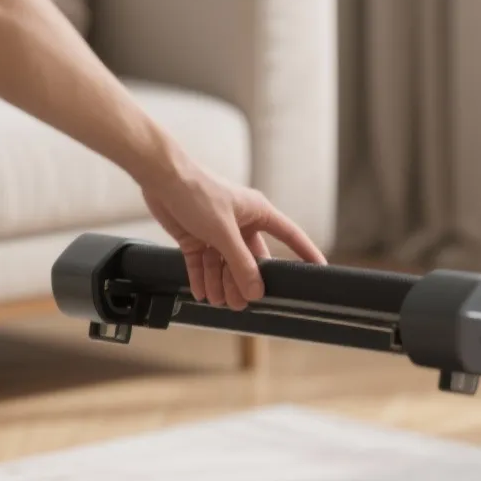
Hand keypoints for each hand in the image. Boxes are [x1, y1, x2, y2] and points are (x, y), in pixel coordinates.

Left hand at [141, 162, 326, 309]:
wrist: (161, 178)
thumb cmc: (197, 192)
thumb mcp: (224, 232)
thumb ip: (240, 263)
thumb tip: (256, 291)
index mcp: (258, 213)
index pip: (290, 236)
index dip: (305, 252)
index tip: (320, 269)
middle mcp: (241, 223)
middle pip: (250, 260)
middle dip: (243, 282)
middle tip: (239, 303)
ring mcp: (218, 231)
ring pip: (224, 265)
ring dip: (219, 283)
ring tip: (215, 298)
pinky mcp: (196, 236)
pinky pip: (203, 264)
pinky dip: (201, 278)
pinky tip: (201, 292)